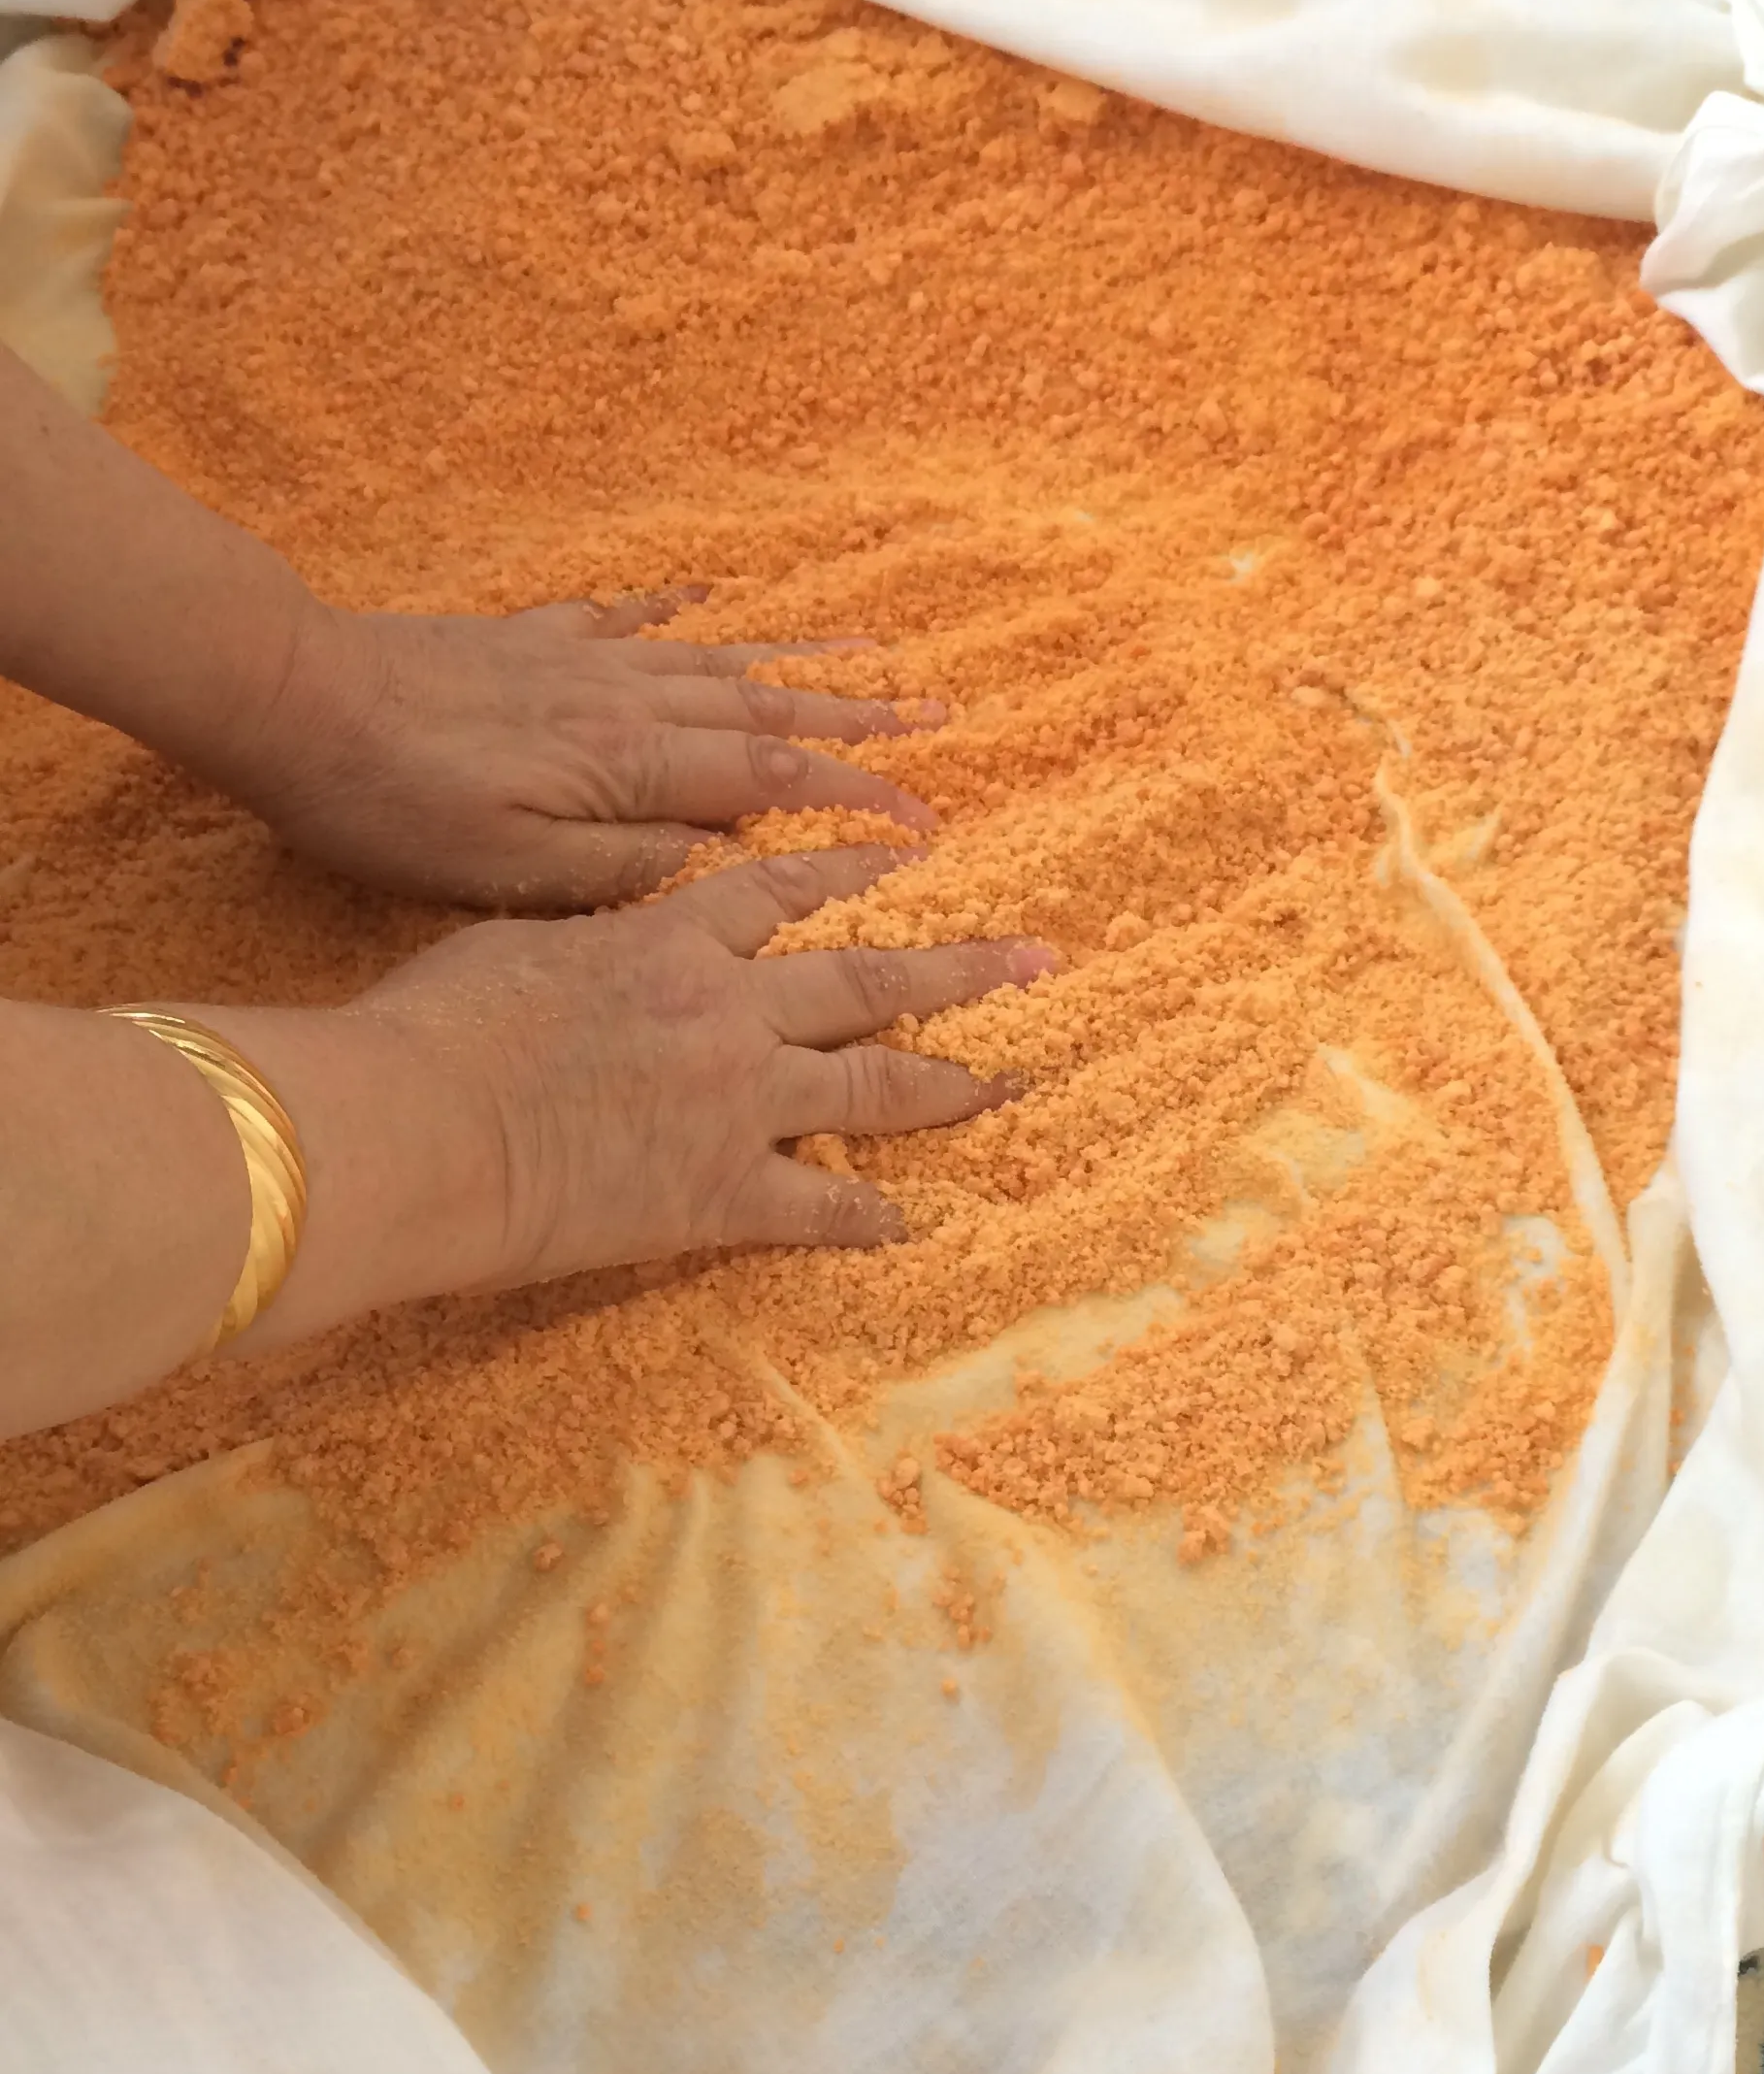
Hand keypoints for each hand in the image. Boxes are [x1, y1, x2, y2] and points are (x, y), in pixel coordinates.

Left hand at [220, 588, 941, 908]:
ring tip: (870, 657)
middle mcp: (629, 699)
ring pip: (720, 659)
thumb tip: (726, 853)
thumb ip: (629, 867)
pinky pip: (634, 620)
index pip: (776, 781)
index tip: (926, 822)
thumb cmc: (397, 807)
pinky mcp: (533, 641)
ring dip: (801, 663)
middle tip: (938, 716)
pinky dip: (685, 614)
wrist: (296, 700)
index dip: (858, 798)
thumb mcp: (515, 872)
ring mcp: (583, 661)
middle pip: (770, 706)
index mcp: (636, 762)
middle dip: (861, 718)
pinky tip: (714, 601)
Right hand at [334, 842, 1049, 1294]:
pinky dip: (866, 1215)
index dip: (851, 869)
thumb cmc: (431, 1027)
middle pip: (869, 976)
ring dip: (953, 1081)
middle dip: (961, 966)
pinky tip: (907, 1221)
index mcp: (671, 938)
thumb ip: (578, 932)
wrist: (417, 1123)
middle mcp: (727, 1008)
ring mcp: (736, 1101)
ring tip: (1013, 1079)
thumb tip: (589, 937)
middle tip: (1038, 960)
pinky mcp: (721, 1193)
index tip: (908, 852)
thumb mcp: (510, 940)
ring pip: (875, 1081)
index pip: (784, 889)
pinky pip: (820, 1205)